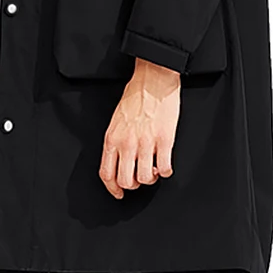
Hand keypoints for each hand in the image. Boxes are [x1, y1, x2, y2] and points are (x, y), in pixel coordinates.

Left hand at [98, 58, 180, 198]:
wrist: (153, 79)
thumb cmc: (136, 95)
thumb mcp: (116, 120)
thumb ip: (116, 140)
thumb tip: (118, 160)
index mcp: (112, 138)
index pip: (107, 174)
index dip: (113, 189)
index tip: (119, 193)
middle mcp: (127, 143)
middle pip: (126, 181)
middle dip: (134, 185)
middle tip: (140, 177)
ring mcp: (146, 143)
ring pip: (145, 178)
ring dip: (151, 178)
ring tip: (154, 168)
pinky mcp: (164, 140)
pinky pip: (165, 168)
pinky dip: (166, 171)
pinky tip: (165, 163)